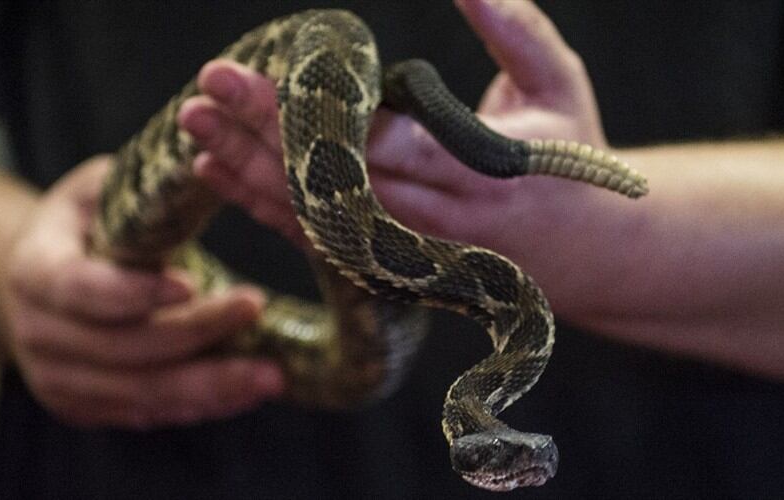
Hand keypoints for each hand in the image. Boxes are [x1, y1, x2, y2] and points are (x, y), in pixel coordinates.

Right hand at [3, 157, 283, 428]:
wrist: (45, 282)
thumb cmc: (88, 223)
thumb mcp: (104, 189)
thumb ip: (144, 188)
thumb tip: (214, 158)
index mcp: (36, 270)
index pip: (80, 288)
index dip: (133, 292)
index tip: (191, 284)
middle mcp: (39, 333)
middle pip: (123, 348)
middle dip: (196, 334)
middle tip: (256, 312)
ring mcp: (59, 378)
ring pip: (141, 394)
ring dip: (210, 386)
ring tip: (271, 375)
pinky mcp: (87, 406)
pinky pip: (148, 415)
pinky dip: (199, 405)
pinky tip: (244, 392)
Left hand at [178, 0, 629, 314]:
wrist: (590, 253)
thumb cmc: (574, 158)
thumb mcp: (559, 83)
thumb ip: (514, 29)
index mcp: (476, 172)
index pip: (372, 143)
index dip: (301, 115)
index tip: (243, 76)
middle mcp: (435, 221)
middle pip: (329, 181)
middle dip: (258, 136)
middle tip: (202, 92)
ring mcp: (410, 252)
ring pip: (314, 217)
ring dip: (249, 174)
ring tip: (192, 129)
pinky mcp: (394, 263)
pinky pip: (320, 241)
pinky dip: (268, 209)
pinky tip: (221, 175)